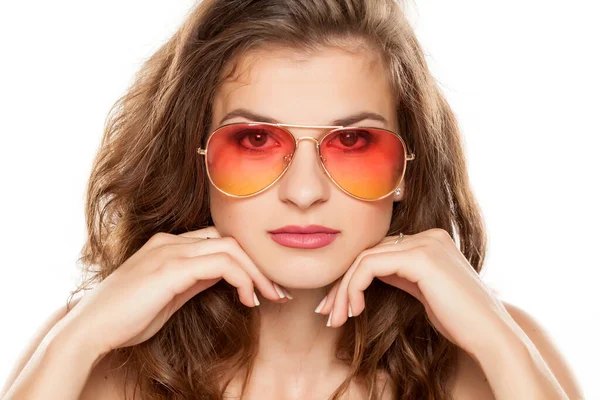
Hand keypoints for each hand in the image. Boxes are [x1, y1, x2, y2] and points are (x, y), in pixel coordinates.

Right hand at [55, 226, 288, 357]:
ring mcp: (170, 251)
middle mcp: (170, 241)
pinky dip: (242, 279)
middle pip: (230, 239)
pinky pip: (222, 264)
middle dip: (259, 265)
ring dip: (257, 273)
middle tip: (278, 292)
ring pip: (231, 248)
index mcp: (168, 245)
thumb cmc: (126, 318)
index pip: (219, 240)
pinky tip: (248, 299)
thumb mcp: (169, 295)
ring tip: (269, 297)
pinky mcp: (171, 267)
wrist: (90, 330)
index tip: (264, 287)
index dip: (246, 261)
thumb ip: (194, 280)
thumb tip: (224, 276)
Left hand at [315, 228, 513, 354]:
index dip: (352, 278)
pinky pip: (369, 266)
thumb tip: (366, 273)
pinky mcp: (419, 257)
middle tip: (327, 313)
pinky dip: (353, 288)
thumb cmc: (460, 322)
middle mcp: (428, 235)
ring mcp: (425, 242)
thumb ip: (399, 275)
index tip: (337, 306)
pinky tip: (353, 311)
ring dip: (343, 290)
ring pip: (363, 258)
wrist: (490, 336)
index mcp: (430, 240)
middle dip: (342, 285)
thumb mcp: (423, 292)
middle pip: (368, 253)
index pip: (379, 252)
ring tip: (335, 318)